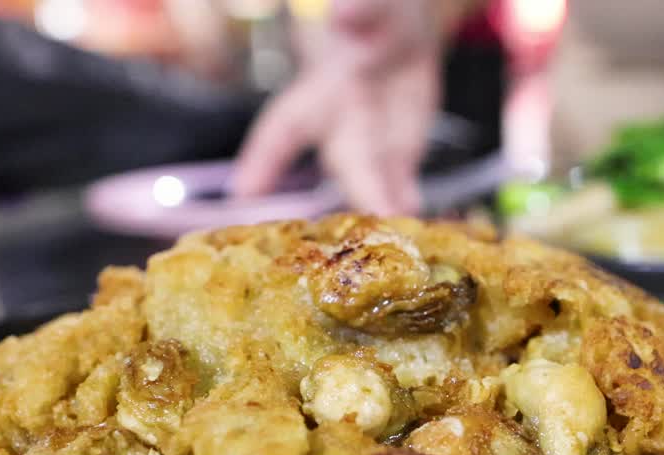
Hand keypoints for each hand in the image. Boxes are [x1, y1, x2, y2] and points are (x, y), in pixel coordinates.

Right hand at [232, 0, 442, 214]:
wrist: (402, 36)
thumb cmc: (376, 16)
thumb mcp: (373, 8)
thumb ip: (361, 11)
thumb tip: (346, 13)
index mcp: (321, 89)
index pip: (283, 127)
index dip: (262, 159)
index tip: (244, 193)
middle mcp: (340, 126)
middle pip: (347, 160)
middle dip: (363, 185)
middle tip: (382, 212)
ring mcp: (371, 145)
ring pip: (375, 180)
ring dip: (387, 203)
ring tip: (402, 223)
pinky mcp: (398, 156)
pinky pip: (401, 185)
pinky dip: (409, 204)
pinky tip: (419, 222)